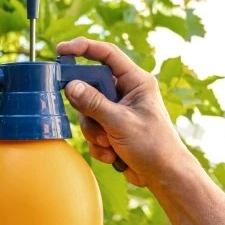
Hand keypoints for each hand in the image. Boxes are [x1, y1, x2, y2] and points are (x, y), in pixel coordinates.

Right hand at [56, 37, 192, 187]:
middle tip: (93, 121)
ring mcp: (118, 111)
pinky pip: (92, 130)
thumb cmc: (153, 145)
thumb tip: (70, 86)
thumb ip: (93, 103)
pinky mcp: (112, 128)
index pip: (106, 55)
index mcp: (136, 81)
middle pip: (90, 88)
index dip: (83, 48)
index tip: (61, 50)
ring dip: (93, 132)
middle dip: (88, 111)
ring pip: (87, 113)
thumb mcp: (119, 122)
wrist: (163, 176)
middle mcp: (126, 93)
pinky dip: (98, 144)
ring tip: (110, 143)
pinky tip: (113, 153)